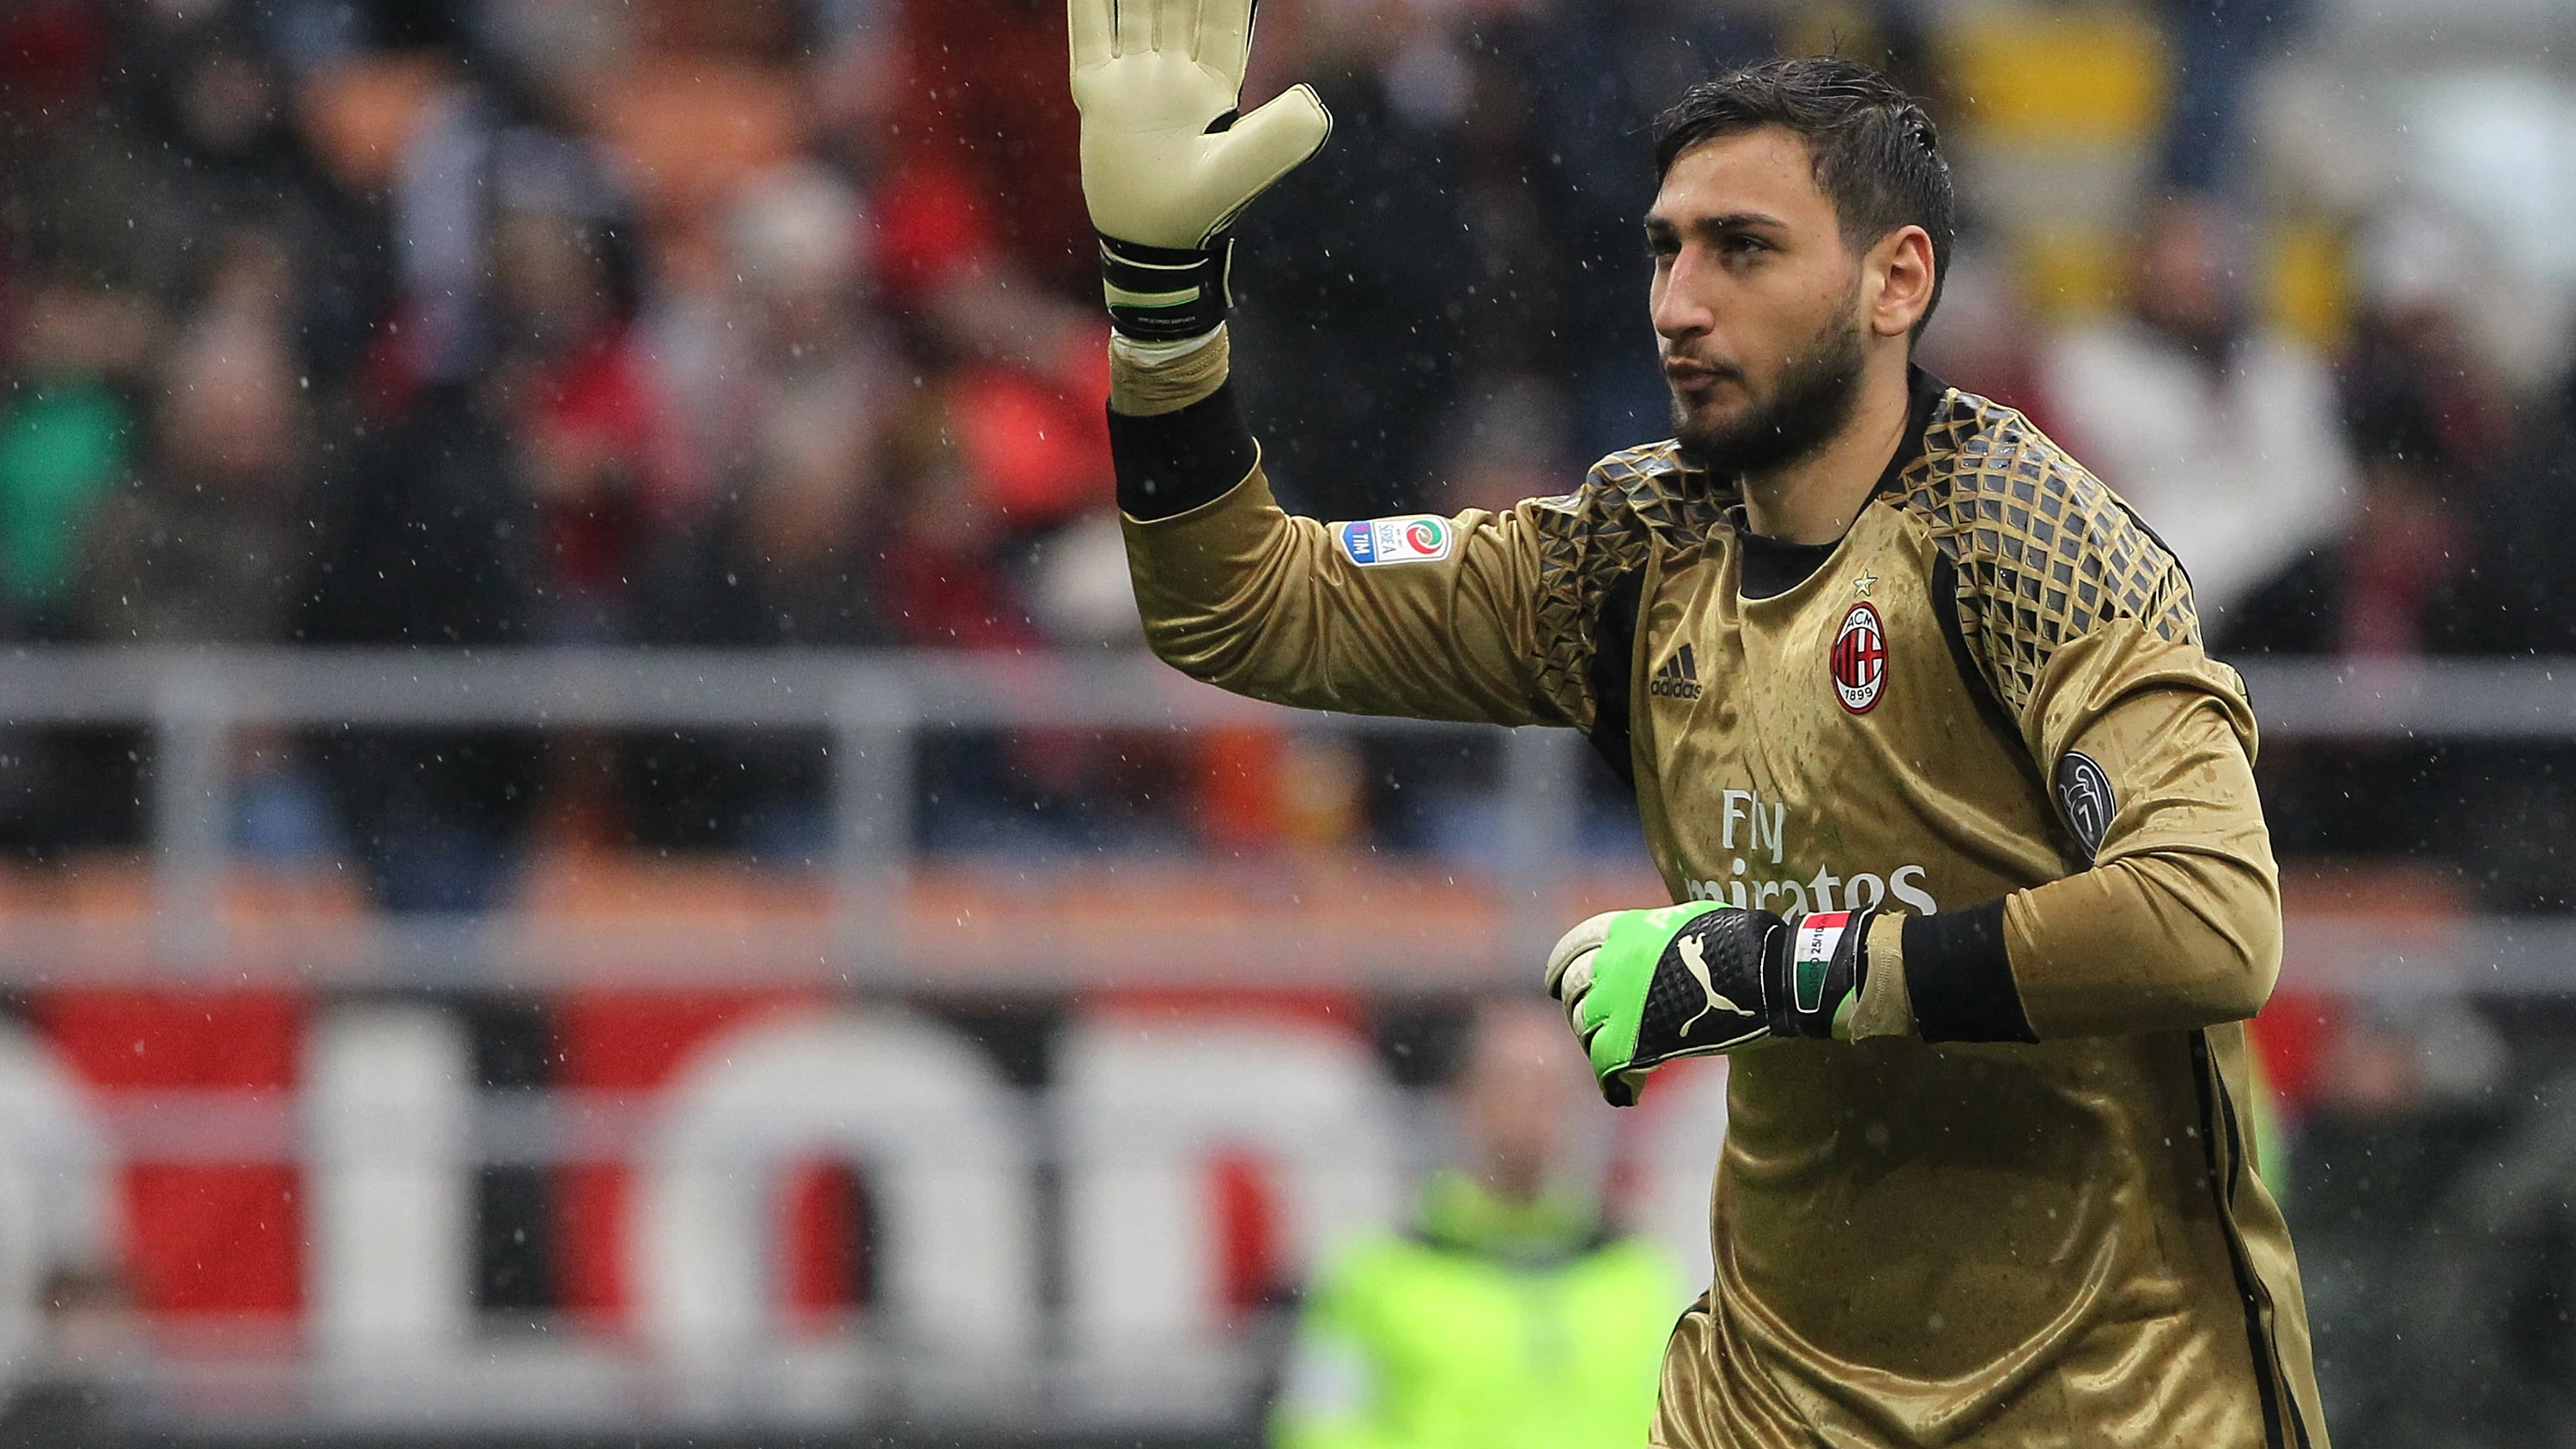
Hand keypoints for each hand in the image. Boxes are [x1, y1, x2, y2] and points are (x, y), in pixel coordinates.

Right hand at [1070, 0, 1330, 339]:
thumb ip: (1279, 137)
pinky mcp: (1097, 92)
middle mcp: (1175, 69)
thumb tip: (1313, 102)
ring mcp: (1135, 77)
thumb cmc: (1202, 210)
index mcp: (1215, 79)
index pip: (1220, 11)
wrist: (1150, 244)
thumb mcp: (1242, 171)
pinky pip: (1090, 33)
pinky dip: (1088, 1)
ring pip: (1135, 5)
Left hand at [1544, 902, 1877, 1105]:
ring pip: (1585, 1031)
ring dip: (1598, 1046)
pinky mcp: (1631, 1043)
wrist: (1765, 976)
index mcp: (1625, 930)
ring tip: (1621, 1062)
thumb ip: (1657, 938)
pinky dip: (1616, 1086)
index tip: (1555, 985)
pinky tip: (1628, 1095)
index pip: (1573, 947)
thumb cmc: (1744, 946)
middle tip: (1594, 1030)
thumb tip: (1654, 951)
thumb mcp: (1688, 923)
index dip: (1561, 968)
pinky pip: (1606, 1070)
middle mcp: (1611, 964)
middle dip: (1580, 1011)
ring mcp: (1617, 1003)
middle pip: (1575, 992)